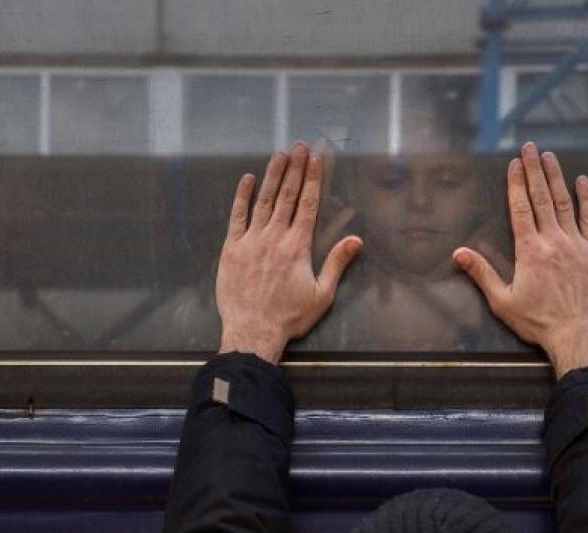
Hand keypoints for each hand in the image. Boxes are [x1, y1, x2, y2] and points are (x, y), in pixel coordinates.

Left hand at [216, 141, 362, 363]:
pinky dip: (242, 196)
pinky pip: (237, 216)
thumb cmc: (289, 317)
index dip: (312, 179)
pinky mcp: (231, 248)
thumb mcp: (322, 294)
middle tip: (299, 146)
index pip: (307, 204)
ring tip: (279, 154)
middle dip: (294, 169)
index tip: (316, 159)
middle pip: (287, 196)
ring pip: (263, 201)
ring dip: (272, 175)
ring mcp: (251, 240)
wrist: (252, 331)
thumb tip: (356, 240)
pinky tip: (247, 179)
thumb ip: (337, 263)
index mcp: (298, 246)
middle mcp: (275, 237)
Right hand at [453, 142, 587, 377]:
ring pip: (564, 203)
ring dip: (556, 178)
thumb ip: (481, 273)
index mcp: (529, 250)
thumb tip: (459, 253)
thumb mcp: (502, 301)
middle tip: (529, 147)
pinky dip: (585, 199)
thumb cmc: (539, 322)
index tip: (514, 163)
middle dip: (534, 170)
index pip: (520, 208)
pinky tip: (582, 182)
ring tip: (550, 157)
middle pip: (541, 197)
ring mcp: (576, 244)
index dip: (516, 183)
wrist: (578, 335)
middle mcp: (553, 240)